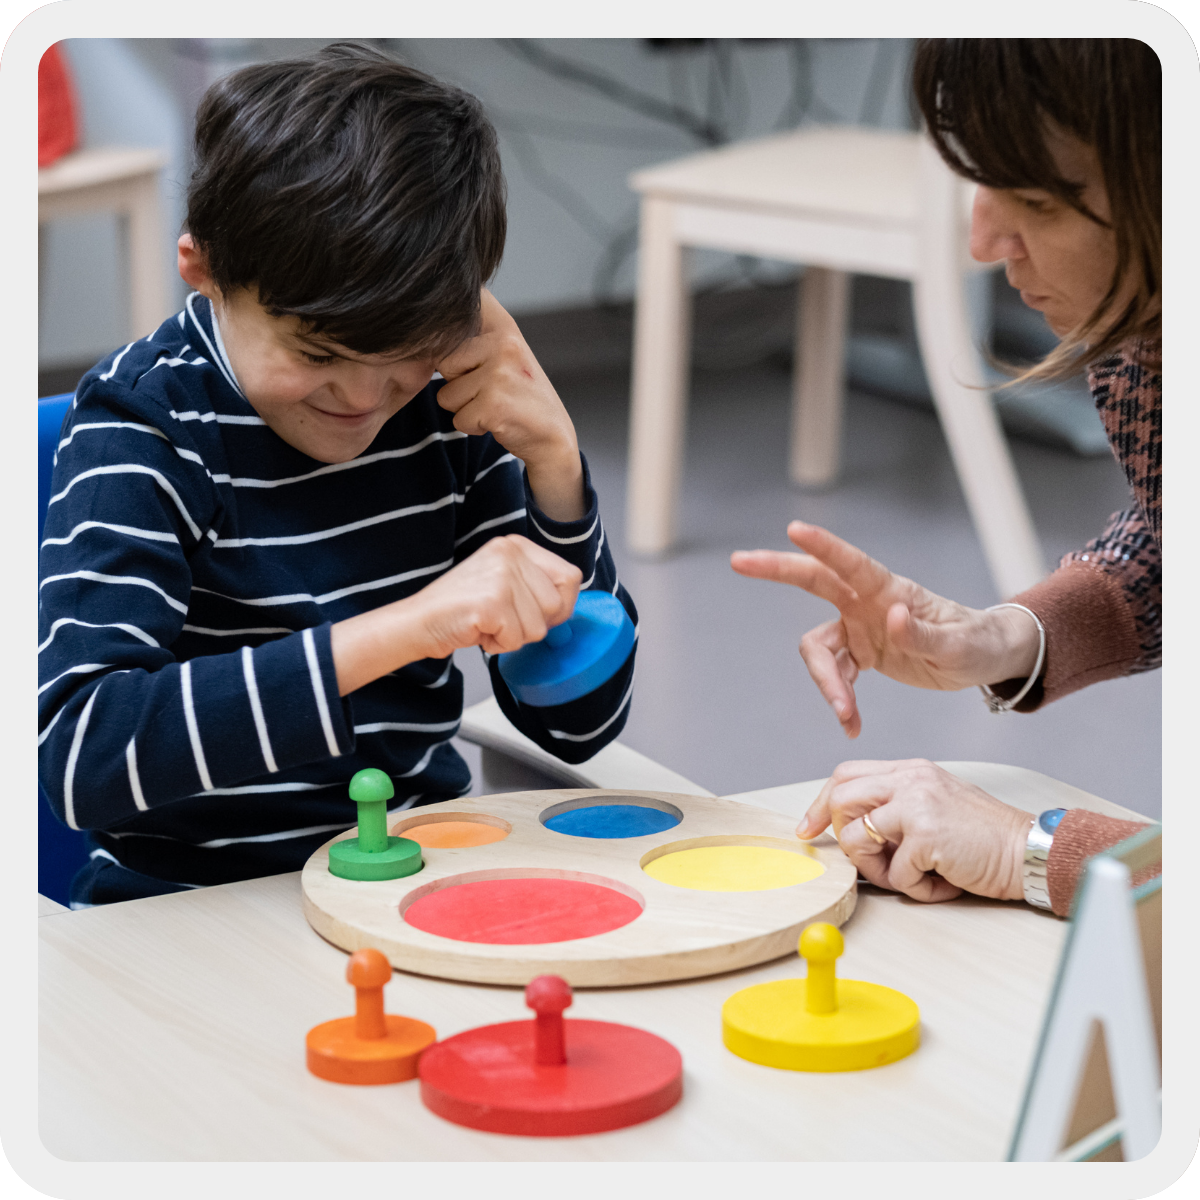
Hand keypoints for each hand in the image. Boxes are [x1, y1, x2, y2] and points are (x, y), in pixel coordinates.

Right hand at [331, 535, 581, 693]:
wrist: (418, 621)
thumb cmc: (461, 608)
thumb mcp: (504, 581)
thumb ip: (536, 585)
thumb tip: (569, 606)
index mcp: (516, 545)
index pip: (570, 577)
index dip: (562, 604)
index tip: (537, 613)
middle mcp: (510, 555)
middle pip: (557, 605)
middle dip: (534, 624)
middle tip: (503, 621)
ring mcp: (500, 577)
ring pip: (539, 627)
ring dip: (514, 637)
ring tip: (487, 623)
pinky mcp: (491, 603)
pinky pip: (516, 639)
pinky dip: (498, 645)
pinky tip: (478, 631)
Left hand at [436, 290, 584, 521]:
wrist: (553, 437)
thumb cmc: (522, 397)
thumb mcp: (507, 355)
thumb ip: (476, 335)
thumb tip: (426, 320)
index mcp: (506, 328)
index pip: (465, 306)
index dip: (448, 320)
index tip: (449, 313)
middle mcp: (504, 344)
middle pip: (444, 363)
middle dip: (459, 384)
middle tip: (490, 391)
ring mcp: (499, 374)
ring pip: (447, 395)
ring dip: (465, 408)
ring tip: (494, 405)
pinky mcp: (493, 405)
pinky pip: (458, 418)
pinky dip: (473, 426)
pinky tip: (498, 420)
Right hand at [730, 521, 1040, 736]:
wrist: (985, 660)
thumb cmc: (978, 643)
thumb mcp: (960, 646)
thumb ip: (922, 633)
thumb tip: (892, 617)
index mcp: (891, 591)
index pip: (851, 564)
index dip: (823, 547)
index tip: (794, 530)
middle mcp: (867, 604)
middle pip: (812, 581)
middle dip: (775, 570)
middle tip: (739, 561)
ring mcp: (860, 627)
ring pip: (819, 649)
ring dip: (826, 684)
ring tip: (847, 716)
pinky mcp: (860, 652)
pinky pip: (835, 676)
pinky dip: (839, 701)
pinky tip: (853, 722)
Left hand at [797, 759, 1031, 902]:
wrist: (1030, 851)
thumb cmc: (984, 839)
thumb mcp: (934, 805)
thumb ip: (896, 806)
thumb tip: (850, 829)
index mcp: (910, 770)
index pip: (845, 774)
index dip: (821, 803)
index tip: (809, 829)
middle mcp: (910, 779)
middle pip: (841, 799)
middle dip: (844, 837)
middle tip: (871, 864)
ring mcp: (916, 803)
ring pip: (855, 838)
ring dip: (877, 871)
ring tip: (912, 877)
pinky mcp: (926, 834)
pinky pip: (893, 873)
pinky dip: (914, 888)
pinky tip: (942, 883)